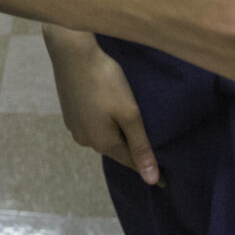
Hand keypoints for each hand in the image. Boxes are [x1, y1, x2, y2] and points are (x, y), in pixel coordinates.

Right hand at [43, 26, 159, 185]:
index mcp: (103, 143)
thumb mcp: (129, 113)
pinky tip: (107, 111)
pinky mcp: (68, 112)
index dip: (149, 169)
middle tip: (149, 146)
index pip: (131, 162)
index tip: (165, 180)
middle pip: (115, 149)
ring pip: (102, 136)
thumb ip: (140, 146)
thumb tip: (151, 180)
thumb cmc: (105, 82)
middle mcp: (86, 140)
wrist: (72, 53)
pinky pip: (91, 125)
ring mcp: (74, 126)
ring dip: (115, 133)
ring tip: (128, 126)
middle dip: (131, 149)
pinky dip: (102, 123)